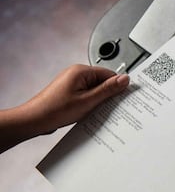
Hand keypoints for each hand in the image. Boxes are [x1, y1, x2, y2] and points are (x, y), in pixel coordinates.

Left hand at [0, 64, 128, 152]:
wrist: (33, 120)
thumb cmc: (55, 110)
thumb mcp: (88, 101)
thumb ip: (108, 89)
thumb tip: (124, 79)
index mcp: (81, 71)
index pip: (109, 74)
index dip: (117, 87)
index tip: (122, 98)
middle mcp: (76, 74)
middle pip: (102, 81)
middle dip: (106, 94)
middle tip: (106, 107)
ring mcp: (72, 83)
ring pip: (95, 89)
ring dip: (97, 100)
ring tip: (92, 110)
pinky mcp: (69, 92)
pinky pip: (86, 95)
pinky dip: (89, 103)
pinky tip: (86, 112)